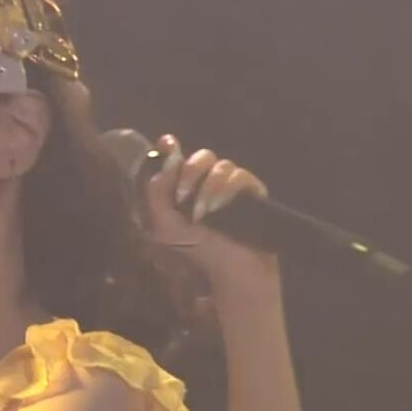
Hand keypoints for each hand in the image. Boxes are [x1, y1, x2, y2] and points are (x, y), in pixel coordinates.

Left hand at [145, 135, 279, 291]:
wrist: (229, 268)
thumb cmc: (197, 250)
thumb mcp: (165, 225)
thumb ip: (158, 195)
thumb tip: (164, 164)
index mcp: (188, 186)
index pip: (180, 158)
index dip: (171, 148)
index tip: (167, 142)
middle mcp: (210, 181)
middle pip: (202, 156)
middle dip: (189, 170)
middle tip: (182, 195)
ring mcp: (234, 185)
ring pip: (221, 165)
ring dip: (207, 187)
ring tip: (201, 213)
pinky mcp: (253, 190)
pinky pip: (240, 176)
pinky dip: (225, 190)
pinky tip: (218, 208)